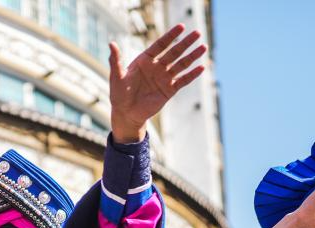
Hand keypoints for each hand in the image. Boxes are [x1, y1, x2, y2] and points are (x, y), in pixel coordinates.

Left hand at [108, 24, 206, 142]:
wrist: (126, 113)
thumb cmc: (119, 94)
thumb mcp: (116, 77)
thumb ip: (116, 60)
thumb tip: (111, 43)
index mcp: (145, 60)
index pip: (160, 45)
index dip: (170, 36)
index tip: (181, 27)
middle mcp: (157, 67)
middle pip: (174, 52)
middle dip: (185, 43)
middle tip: (197, 33)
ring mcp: (164, 78)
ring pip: (181, 65)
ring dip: (192, 56)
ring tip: (203, 47)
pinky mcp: (169, 90)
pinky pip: (183, 81)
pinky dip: (192, 75)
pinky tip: (201, 68)